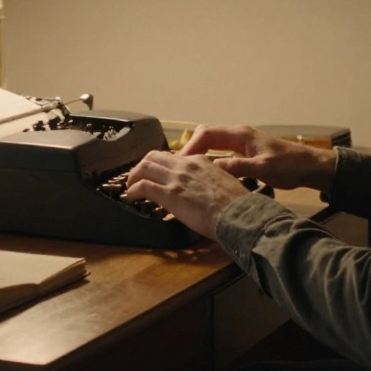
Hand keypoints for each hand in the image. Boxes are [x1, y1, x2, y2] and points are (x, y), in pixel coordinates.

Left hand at [124, 151, 249, 240]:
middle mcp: (186, 165)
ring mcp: (177, 178)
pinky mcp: (170, 194)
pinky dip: (133, 190)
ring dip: (134, 177)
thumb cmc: (236, 205)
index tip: (158, 175)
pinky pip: (143, 187)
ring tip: (131, 187)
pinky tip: (131, 197)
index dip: (161, 166)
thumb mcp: (224, 182)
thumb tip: (202, 189)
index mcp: (200, 161)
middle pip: (153, 157)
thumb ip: (209, 180)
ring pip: (144, 167)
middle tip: (138, 178)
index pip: (173, 157)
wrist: (238, 214)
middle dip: (142, 167)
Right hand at [178, 124, 336, 192]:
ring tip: (186, 173)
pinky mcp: (244, 153)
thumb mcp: (263, 168)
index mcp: (240, 135)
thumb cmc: (290, 165)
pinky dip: (209, 162)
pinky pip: (220, 153)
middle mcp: (238, 136)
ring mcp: (241, 144)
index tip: (180, 163)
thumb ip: (237, 166)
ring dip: (198, 156)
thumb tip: (211, 167)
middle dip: (190, 150)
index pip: (206, 134)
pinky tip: (205, 176)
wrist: (310, 167)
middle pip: (205, 137)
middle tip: (179, 168)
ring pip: (211, 145)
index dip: (190, 147)